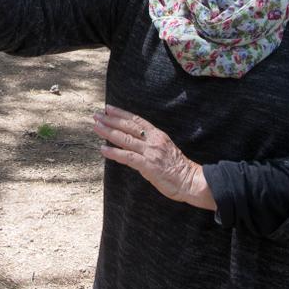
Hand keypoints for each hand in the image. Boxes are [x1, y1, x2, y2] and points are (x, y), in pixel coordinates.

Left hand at [92, 105, 214, 209]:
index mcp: (158, 135)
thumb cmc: (179, 168)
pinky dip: (114, 153)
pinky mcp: (148, 165)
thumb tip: (135, 144)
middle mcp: (153, 140)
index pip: (137, 120)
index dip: (121, 113)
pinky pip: (128, 157)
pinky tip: (103, 149)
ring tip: (96, 126)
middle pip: (128, 126)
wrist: (192, 181)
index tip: (108, 108)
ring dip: (108, 132)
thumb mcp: (166, 149)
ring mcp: (150, 152)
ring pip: (125, 139)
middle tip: (96, 115)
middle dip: (110, 119)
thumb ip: (151, 145)